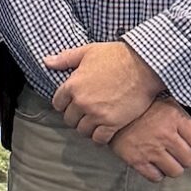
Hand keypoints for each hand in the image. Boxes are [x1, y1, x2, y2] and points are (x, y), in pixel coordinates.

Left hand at [44, 42, 164, 141]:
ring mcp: (96, 115)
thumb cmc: (117, 56)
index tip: (73, 103)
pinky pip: (99, 139)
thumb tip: (47, 62)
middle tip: (86, 113)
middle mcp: (82, 102)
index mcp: (72, 85)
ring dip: (88, 128)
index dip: (65, 104)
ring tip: (95, 122)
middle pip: (70, 119)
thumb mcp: (88, 51)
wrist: (144, 66)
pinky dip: (100, 137)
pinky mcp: (112, 124)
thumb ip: (66, 58)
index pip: (58, 104)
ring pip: (83, 131)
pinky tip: (105, 131)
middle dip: (76, 116)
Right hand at [107, 101, 190, 182]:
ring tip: (167, 159)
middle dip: (186, 158)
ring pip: (175, 172)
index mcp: (175, 118)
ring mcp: (151, 149)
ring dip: (173, 167)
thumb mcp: (166, 102)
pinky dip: (157, 173)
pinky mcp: (136, 160)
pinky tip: (154, 164)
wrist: (112, 111)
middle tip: (179, 153)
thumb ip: (183, 118)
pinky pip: (155, 177)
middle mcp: (165, 134)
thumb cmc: (142, 107)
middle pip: (190, 160)